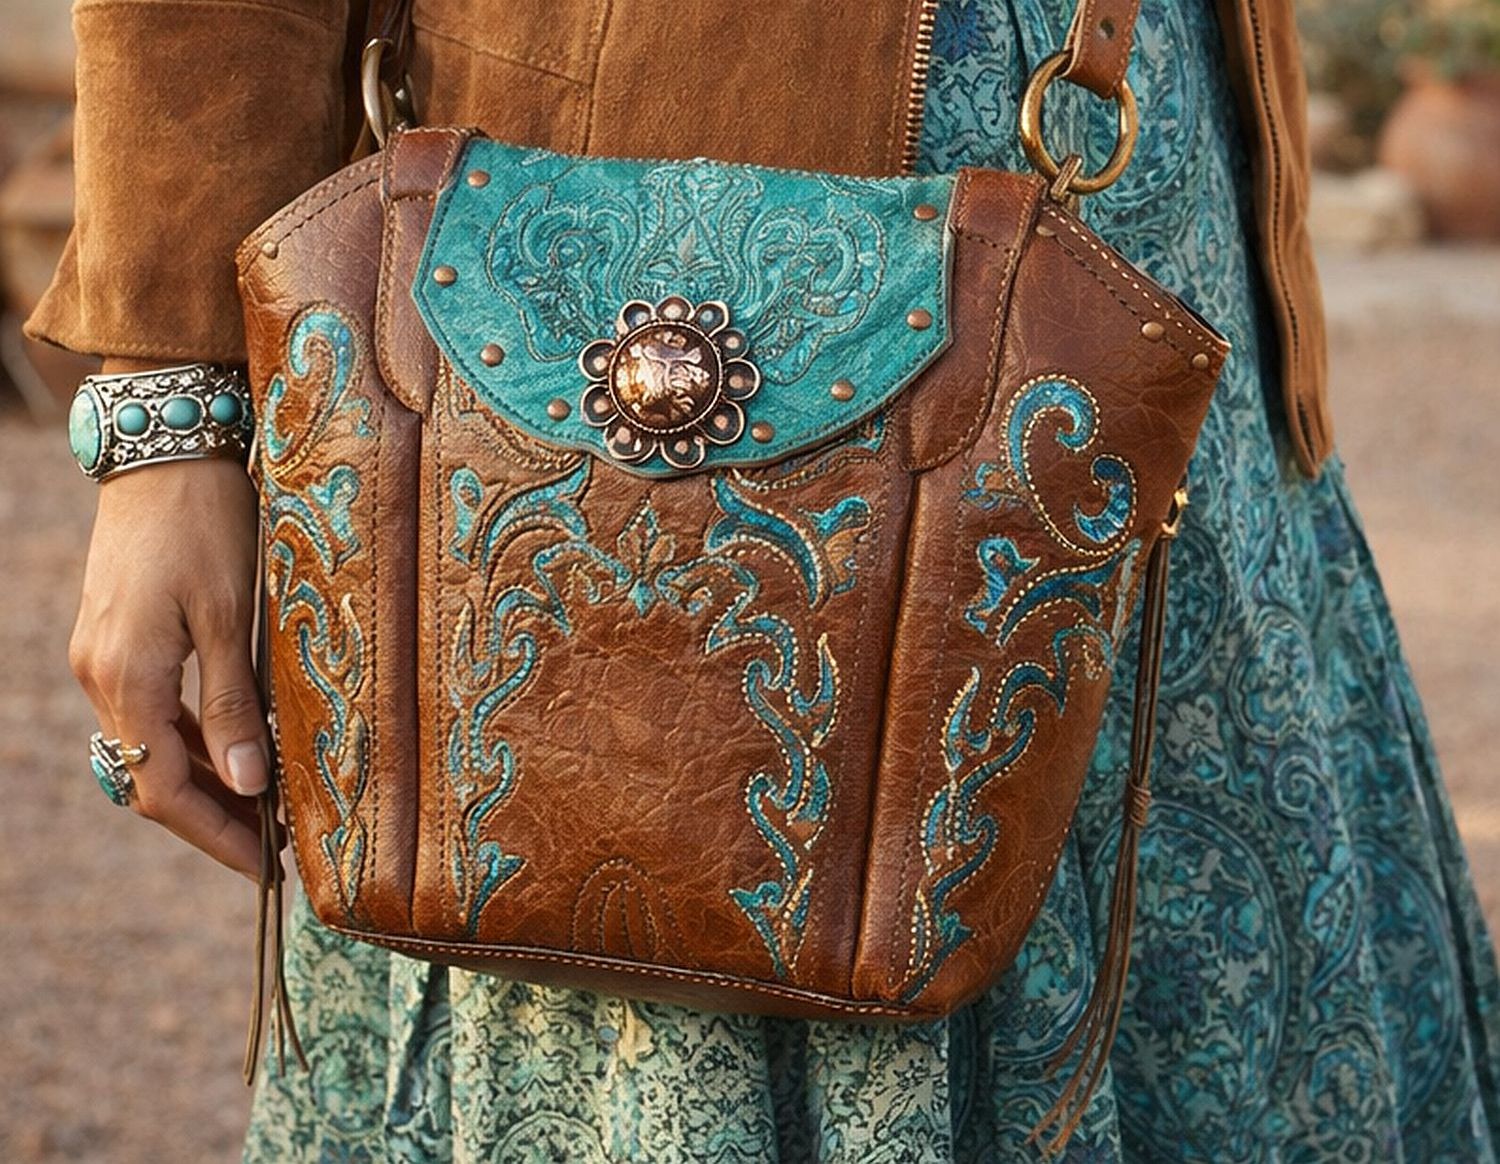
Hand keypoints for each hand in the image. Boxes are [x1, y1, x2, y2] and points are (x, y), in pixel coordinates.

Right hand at [69, 381, 267, 879]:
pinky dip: (188, 740)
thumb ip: (235, 704)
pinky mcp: (117, 637)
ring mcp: (104, 656)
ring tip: (264, 810)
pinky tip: (232, 748)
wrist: (165, 449)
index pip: (164, 789)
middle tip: (274, 848)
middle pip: (151, 776)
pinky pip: (148, 711)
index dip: (215, 836)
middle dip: (212, 818)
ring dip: (202, 781)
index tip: (264, 868)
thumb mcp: (231, 616)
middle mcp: (101, 676)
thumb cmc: (206, 523)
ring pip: (149, 746)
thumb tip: (248, 785)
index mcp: (127, 678)